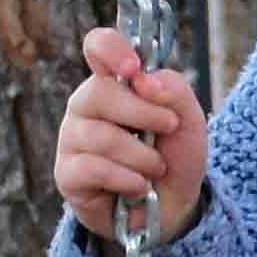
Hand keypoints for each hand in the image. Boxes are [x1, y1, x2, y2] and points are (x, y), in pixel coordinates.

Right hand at [57, 25, 205, 249]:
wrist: (173, 208)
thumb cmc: (174, 156)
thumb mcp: (188, 121)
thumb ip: (173, 91)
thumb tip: (144, 79)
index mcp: (114, 84)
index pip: (98, 47)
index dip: (110, 48)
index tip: (134, 67)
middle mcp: (86, 107)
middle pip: (98, 92)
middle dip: (142, 113)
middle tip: (168, 127)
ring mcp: (72, 140)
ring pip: (99, 135)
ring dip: (141, 156)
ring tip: (155, 167)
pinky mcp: (67, 175)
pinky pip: (92, 169)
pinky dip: (126, 179)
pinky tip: (139, 187)